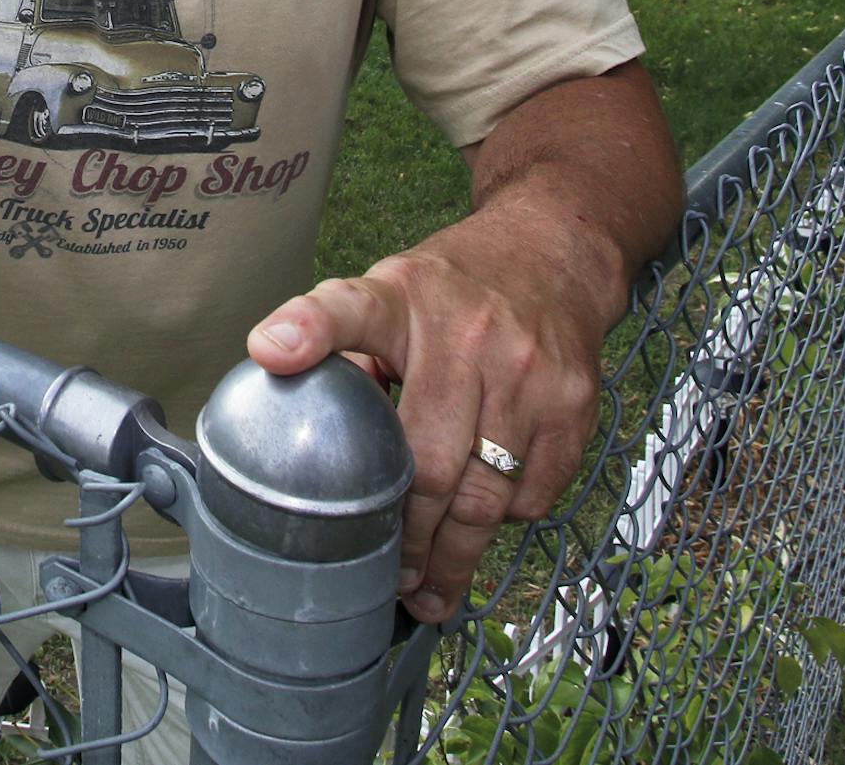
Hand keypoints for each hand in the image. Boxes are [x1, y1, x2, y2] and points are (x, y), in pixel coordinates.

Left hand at [245, 213, 609, 624]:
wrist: (552, 255)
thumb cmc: (450, 291)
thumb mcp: (389, 293)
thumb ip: (346, 355)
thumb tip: (308, 435)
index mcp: (399, 298)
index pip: (347, 309)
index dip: (307, 330)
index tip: (271, 351)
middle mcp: (466, 331)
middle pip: (427, 461)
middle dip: (404, 534)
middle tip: (385, 576)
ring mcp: (527, 370)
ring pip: (484, 495)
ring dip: (453, 554)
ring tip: (428, 590)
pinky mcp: (574, 403)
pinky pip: (533, 494)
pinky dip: (506, 517)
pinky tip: (484, 522)